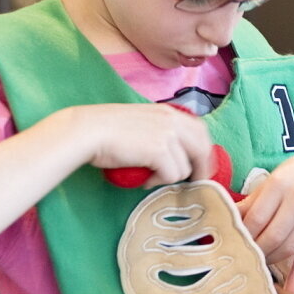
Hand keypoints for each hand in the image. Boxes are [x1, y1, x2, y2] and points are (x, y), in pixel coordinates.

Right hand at [77, 103, 213, 187]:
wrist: (89, 130)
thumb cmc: (107, 129)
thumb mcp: (141, 122)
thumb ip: (160, 132)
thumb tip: (174, 153)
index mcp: (168, 112)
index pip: (200, 131)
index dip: (204, 151)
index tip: (199, 166)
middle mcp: (172, 120)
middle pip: (202, 147)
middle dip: (202, 168)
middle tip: (195, 182)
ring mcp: (167, 134)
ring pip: (185, 167)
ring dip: (169, 177)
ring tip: (150, 176)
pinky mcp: (159, 150)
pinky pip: (171, 175)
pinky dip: (158, 181)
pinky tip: (144, 179)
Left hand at [238, 148, 293, 262]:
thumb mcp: (270, 181)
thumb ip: (250, 202)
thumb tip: (225, 219)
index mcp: (279, 184)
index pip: (256, 218)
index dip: (243, 234)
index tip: (232, 241)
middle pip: (272, 236)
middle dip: (255, 250)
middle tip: (242, 255)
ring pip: (287, 247)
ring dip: (269, 257)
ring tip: (256, 258)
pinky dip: (283, 254)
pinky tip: (272, 253)